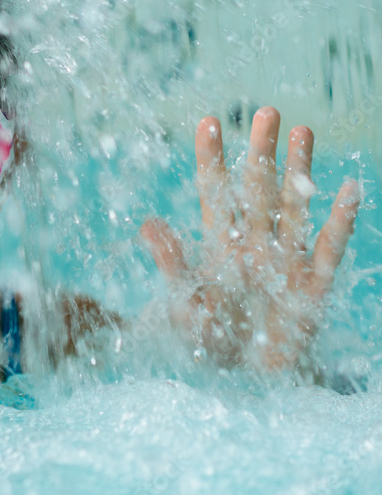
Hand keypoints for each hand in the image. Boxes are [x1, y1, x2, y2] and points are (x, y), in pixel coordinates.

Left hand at [140, 106, 359, 370]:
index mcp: (220, 245)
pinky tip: (348, 188)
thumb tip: (147, 224)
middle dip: (262, 152)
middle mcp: (255, 244)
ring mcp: (286, 262)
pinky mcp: (314, 287)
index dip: (214, 159)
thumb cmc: (209, 342)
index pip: (215, 193)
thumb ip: (172, 263)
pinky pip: (330, 248)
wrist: (241, 382)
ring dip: (299, 172)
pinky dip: (339, 221)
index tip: (209, 121)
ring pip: (294, 208)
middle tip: (266, 111)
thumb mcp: (183, 303)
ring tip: (303, 132)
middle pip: (258, 189)